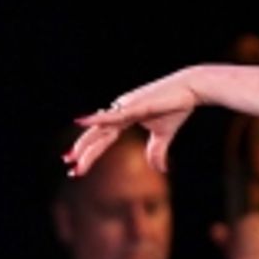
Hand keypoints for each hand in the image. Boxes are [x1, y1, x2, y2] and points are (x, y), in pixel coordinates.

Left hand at [66, 71, 201, 176]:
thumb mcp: (164, 135)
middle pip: (97, 134)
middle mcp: (120, 111)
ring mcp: (125, 106)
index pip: (103, 138)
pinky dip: (96, 119)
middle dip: (82, 151)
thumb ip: (157, 151)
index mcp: (125, 117)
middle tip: (68, 166)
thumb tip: (159, 169)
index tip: (77, 167)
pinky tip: (81, 121)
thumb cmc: (176, 107)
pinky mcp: (134, 104)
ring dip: (85, 144)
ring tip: (71, 157)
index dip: (91, 152)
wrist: (190, 89)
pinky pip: (113, 115)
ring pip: (100, 128)